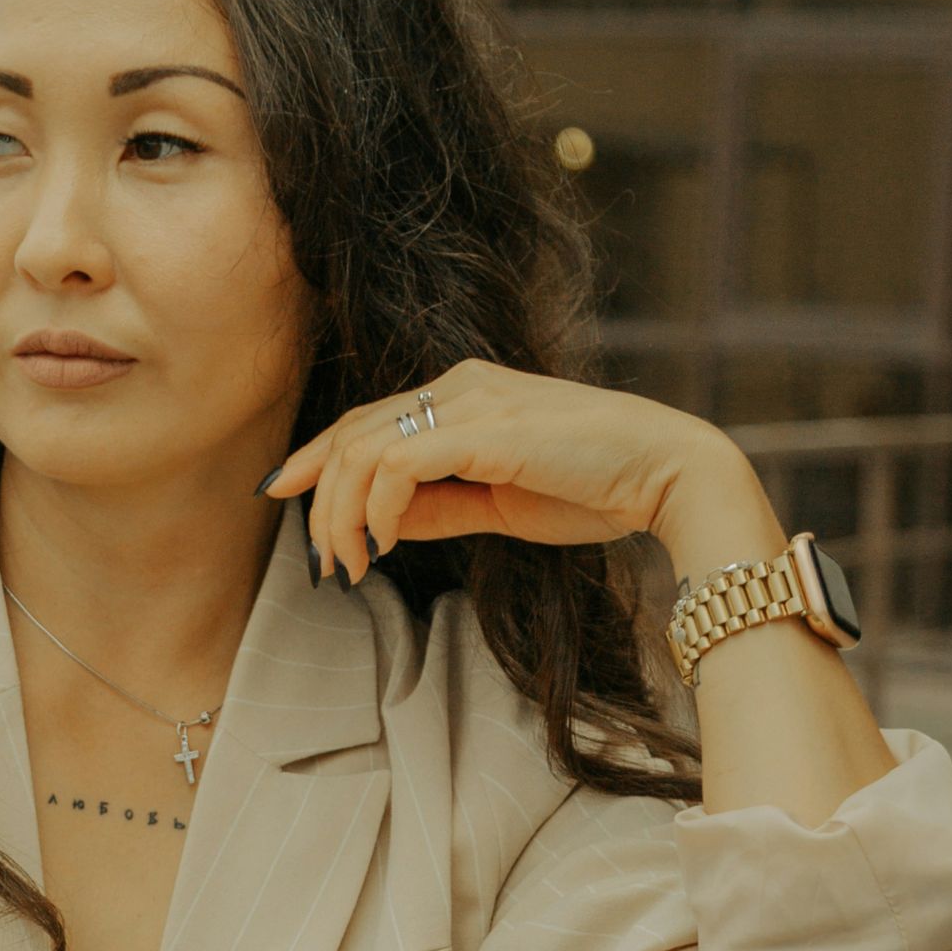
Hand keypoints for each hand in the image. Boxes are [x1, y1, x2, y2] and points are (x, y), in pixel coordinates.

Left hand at [259, 357, 738, 586]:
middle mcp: (458, 385)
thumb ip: (438, 506)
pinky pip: (398, 462)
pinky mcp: (484, 426)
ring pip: (364, 448)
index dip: (316, 458)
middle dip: (320, 500)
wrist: (668, 473)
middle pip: (353, 432)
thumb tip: (379, 525)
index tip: (282, 494)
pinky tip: (386, 543)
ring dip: (343, 514)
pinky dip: (378, 506)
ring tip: (350, 565)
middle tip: (325, 562)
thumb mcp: (497, 502)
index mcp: (461, 393)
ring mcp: (471, 400)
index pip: (366, 420)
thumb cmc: (593, 488)